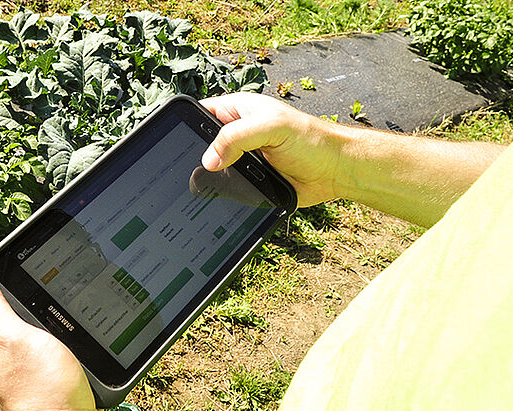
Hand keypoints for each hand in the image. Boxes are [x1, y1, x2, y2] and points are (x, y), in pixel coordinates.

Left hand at [0, 267, 106, 410]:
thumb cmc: (42, 393)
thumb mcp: (12, 337)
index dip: (10, 291)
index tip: (32, 294)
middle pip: (15, 315)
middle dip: (34, 312)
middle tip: (51, 321)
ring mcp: (20, 370)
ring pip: (37, 333)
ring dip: (52, 330)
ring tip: (64, 338)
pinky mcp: (42, 378)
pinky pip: (52, 350)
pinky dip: (63, 347)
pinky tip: (72, 352)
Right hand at [200, 92, 345, 207]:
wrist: (334, 171)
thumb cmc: (311, 139)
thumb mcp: (271, 127)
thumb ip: (237, 137)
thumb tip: (209, 158)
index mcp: (237, 111)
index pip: (200, 113)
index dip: (186, 125)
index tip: (178, 142)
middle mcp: (236, 134)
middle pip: (201, 145)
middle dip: (196, 156)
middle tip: (195, 169)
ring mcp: (241, 159)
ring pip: (211, 170)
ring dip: (210, 178)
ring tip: (205, 186)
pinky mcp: (248, 181)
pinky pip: (226, 188)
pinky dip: (222, 194)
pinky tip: (220, 198)